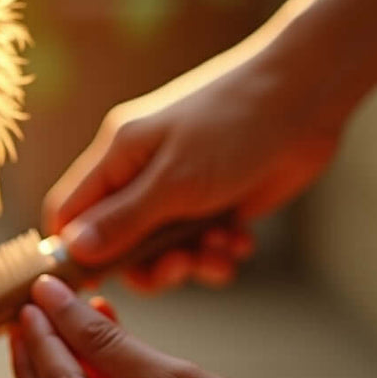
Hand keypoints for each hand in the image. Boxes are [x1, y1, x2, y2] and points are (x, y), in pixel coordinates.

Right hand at [43, 47, 341, 291]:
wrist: (308, 95)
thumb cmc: (234, 126)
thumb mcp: (175, 181)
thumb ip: (123, 219)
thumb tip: (71, 250)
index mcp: (117, 156)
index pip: (68, 212)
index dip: (72, 251)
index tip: (96, 282)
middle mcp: (141, 173)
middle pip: (116, 240)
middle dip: (146, 264)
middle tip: (179, 269)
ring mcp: (179, 187)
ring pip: (162, 247)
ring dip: (190, 259)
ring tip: (221, 252)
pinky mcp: (216, 200)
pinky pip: (201, 242)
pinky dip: (219, 250)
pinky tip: (241, 240)